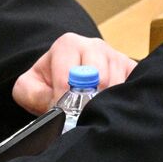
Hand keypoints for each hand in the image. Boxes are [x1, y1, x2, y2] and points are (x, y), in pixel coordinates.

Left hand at [12, 33, 135, 115]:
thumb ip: (33, 94)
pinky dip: (122, 102)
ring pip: (116, 86)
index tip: (62, 114)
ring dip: (104, 104)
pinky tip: (109, 108)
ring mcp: (116, 57)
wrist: (67, 79)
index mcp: (68, 45)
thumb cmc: (48, 82)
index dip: (63, 100)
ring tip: (92, 113)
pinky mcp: (132, 69)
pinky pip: (132, 87)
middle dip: (87, 102)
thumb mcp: (30, 86)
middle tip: (79, 117)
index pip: (69, 76)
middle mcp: (94, 46)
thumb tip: (55, 107)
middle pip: (99, 79)